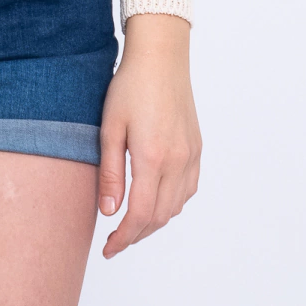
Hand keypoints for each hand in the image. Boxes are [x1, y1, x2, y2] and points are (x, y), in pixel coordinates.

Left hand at [97, 12, 200, 256]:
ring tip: (131, 224)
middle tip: (115, 241)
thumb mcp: (110, 127)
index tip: (108, 248)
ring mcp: (190, 155)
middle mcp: (177, 161)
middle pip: (160, 216)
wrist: (161, 56)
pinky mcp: (196, 147)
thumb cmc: (130, 86)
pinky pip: (188, 189)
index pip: (141, 215)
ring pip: (176, 206)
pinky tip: (156, 200)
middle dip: (137, 235)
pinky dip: (172, 204)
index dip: (124, 238)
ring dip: (154, 222)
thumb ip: (110, 172)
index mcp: (153, 157)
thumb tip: (109, 212)